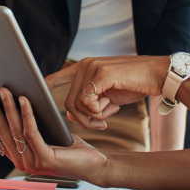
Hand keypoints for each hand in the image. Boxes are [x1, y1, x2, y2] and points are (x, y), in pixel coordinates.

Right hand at [0, 85, 106, 179]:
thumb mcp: (43, 131)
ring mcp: (31, 161)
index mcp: (15, 154)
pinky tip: (24, 99)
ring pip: (14, 128)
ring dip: (6, 106)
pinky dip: (26, 113)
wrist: (94, 164)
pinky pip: (31, 131)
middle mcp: (19, 159)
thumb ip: (26, 123)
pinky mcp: (45, 158)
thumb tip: (12, 95)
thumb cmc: (68, 146)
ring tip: (2, 88)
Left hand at [47, 55, 168, 130]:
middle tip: (99, 124)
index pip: (57, 76)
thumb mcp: (109, 95)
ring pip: (76, 104)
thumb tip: (69, 114)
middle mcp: (85, 65)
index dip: (45, 86)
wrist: (157, 75)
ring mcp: (92, 67)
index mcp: (85, 67)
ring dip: (91, 118)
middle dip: (81, 119)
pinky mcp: (101, 74)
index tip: (32, 94)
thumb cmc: (135, 84)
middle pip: (67, 101)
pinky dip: (98, 112)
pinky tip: (111, 111)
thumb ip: (90, 101)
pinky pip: (88, 102)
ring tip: (106, 117)